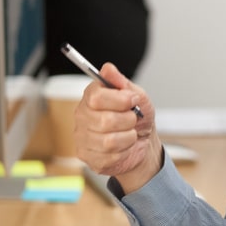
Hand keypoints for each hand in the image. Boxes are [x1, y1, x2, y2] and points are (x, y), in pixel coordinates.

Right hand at [74, 62, 160, 192]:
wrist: (143, 142)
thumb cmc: (138, 117)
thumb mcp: (138, 97)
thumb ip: (123, 83)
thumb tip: (108, 69)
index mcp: (91, 97)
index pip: (96, 97)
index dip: (120, 99)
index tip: (133, 100)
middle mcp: (82, 115)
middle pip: (105, 121)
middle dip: (128, 121)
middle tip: (133, 119)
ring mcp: (82, 137)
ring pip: (108, 141)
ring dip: (128, 137)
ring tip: (129, 134)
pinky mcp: (87, 156)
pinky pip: (110, 156)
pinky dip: (125, 151)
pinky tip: (124, 147)